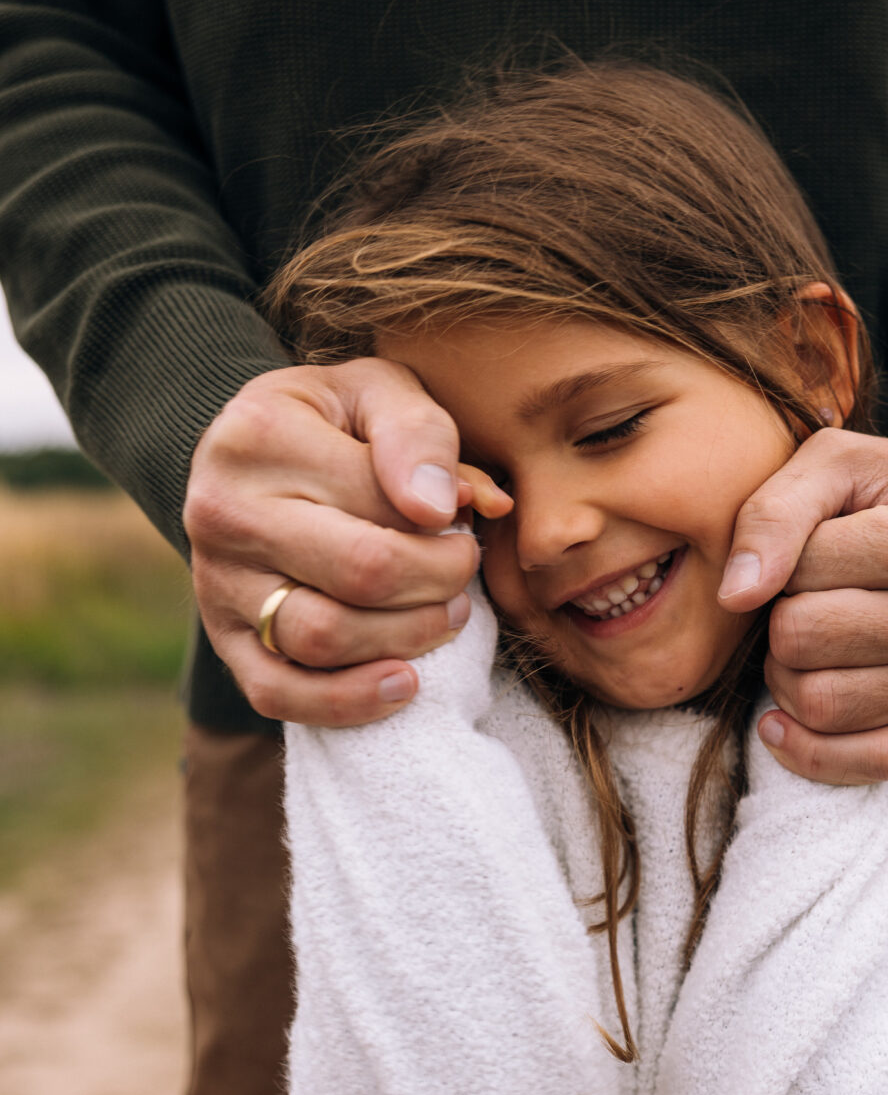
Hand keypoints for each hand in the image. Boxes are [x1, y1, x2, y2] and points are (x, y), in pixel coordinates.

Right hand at [184, 358, 508, 725]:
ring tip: (446, 616)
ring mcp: (217, 584)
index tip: (464, 523)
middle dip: (439, 583)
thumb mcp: (376, 392)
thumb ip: (419, 433)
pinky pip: (280, 694)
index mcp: (260, 436)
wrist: (251, 459)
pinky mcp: (224, 641)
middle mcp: (224, 512)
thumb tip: (445, 506)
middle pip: (361, 574)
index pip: (383, 504)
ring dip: (408, 638)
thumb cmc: (332, 424)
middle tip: (462, 573)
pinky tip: (404, 682)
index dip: (447, 527)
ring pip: (325, 639)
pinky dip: (349, 702)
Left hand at [719, 432, 887, 783]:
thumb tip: (734, 595)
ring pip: (819, 705)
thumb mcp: (835, 465)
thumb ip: (774, 514)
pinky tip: (780, 718)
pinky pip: (864, 763)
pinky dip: (807, 749)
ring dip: (786, 676)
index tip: (816, 548)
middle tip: (803, 599)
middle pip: (802, 643)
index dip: (786, 561)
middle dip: (780, 620)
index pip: (802, 574)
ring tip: (812, 641)